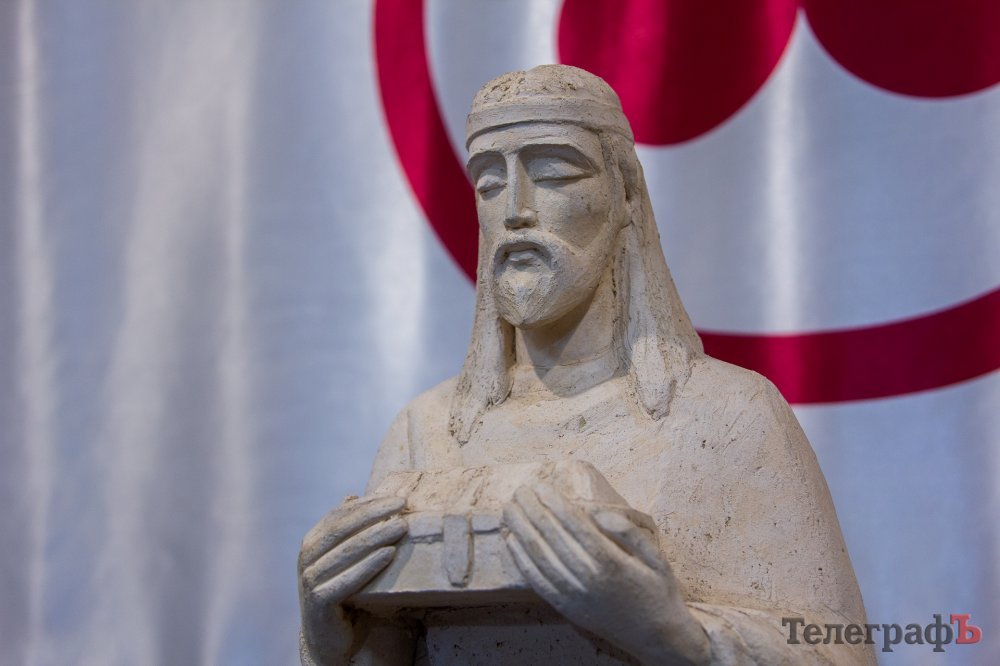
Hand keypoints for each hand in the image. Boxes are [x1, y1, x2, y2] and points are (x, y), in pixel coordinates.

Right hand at [298, 495, 406, 664]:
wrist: (327, 636)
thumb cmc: (340, 591)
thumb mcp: (341, 557)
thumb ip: (345, 529)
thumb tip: (352, 496)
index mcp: (312, 542)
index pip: (341, 515)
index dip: (368, 504)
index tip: (396, 498)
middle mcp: (306, 558)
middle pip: (344, 529)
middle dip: (375, 515)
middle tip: (403, 506)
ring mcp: (310, 579)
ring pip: (347, 552)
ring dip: (377, 536)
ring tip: (402, 527)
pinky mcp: (319, 601)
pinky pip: (348, 580)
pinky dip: (369, 565)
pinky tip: (389, 554)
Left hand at [502, 483, 709, 664]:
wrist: (656, 636)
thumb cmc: (658, 590)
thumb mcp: (656, 557)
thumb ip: (628, 531)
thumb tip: (598, 511)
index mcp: (611, 563)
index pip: (574, 526)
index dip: (555, 504)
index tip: (541, 486)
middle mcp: (588, 580)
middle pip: (552, 538)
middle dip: (533, 510)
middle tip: (520, 490)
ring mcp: (574, 596)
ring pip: (539, 557)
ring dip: (521, 530)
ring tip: (509, 509)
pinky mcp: (566, 608)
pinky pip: (537, 581)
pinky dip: (520, 560)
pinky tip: (511, 541)